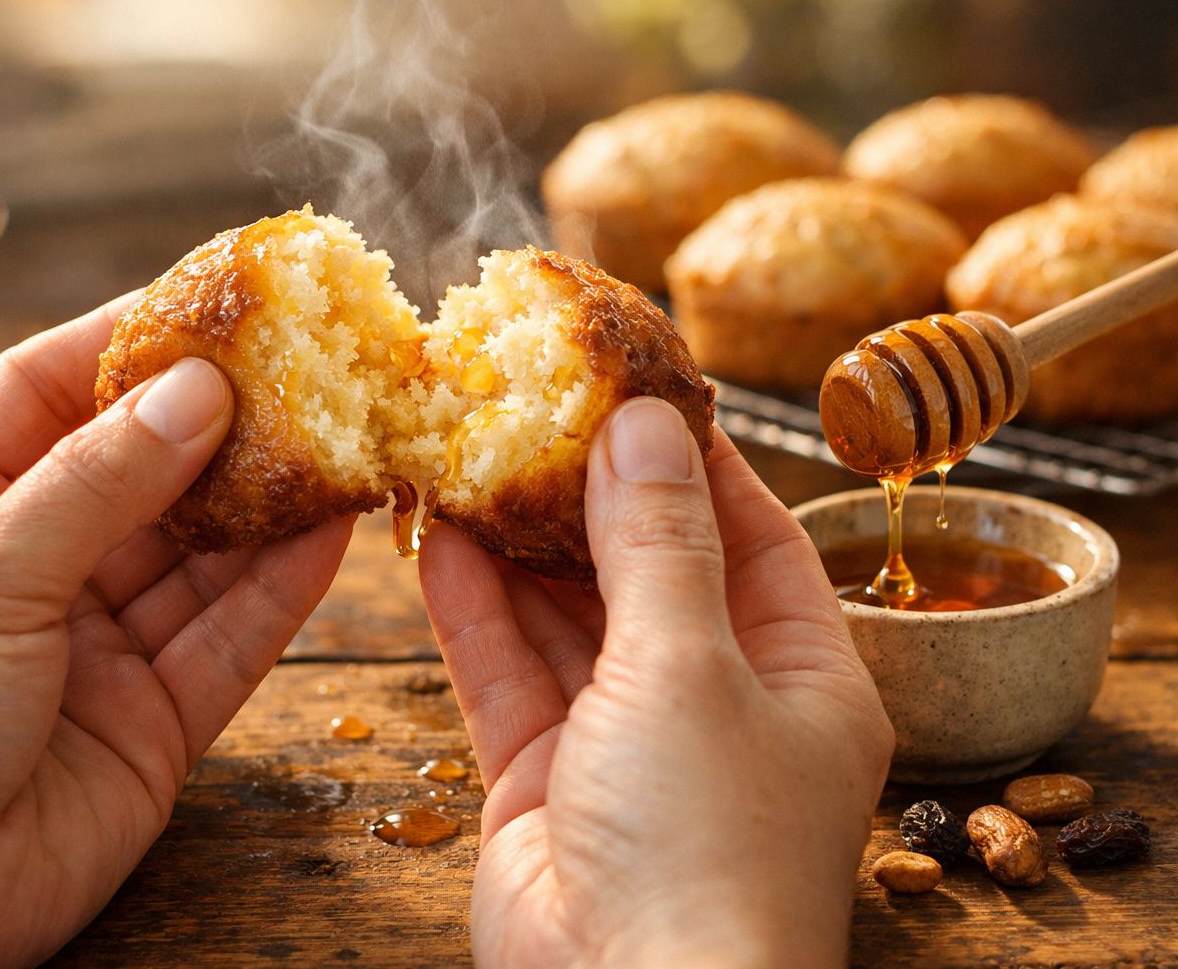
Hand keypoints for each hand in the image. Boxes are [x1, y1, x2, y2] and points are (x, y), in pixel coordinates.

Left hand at [0, 299, 351, 968]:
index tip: (208, 295)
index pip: (46, 395)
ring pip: (200, 554)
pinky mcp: (154, 722)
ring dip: (266, 500)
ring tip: (338, 434)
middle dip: (218, 420)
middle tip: (301, 361)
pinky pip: (229, 641)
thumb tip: (195, 392)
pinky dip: (279, 589)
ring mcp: (97, 648)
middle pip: (141, 470)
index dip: (123, 340)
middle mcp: (32, 569)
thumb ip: (95, 484)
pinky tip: (327, 533)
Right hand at [420, 399, 893, 967]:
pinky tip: (438, 538)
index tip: (633, 384)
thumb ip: (655, 542)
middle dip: (588, 493)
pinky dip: (472, 608)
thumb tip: (641, 424)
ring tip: (469, 451)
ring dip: (517, 543)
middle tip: (531, 406)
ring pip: (564, 617)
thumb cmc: (707, 853)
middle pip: (647, 570)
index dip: (691, 457)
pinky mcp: (542, 781)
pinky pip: (506, 672)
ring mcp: (621, 746)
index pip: (749, 536)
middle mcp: (714, 706)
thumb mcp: (689, 666)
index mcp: (798, 678)